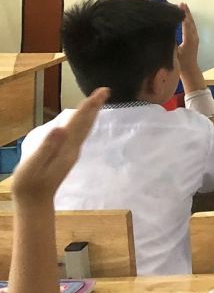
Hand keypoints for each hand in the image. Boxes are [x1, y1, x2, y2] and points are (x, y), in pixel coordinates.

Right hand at [11, 88, 106, 205]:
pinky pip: (78, 134)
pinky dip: (82, 123)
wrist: (35, 202)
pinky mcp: (66, 156)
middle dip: (94, 107)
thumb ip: (47, 147)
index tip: (101, 92)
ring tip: (96, 101)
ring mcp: (70, 153)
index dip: (89, 106)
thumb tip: (60, 128)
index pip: (79, 122)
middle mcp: (73, 149)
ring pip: (84, 129)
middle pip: (86, 124)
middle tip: (104, 91)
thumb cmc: (30, 183)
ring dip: (90, 114)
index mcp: (66, 148)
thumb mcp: (34, 164)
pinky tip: (81, 121)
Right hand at [176, 3, 201, 73]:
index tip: (180, 6)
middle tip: (181, 3)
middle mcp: (194, 37)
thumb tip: (167, 31)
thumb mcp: (173, 52)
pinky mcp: (194, 40)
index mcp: (189, 39)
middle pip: (190, 22)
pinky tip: (185, 18)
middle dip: (186, 13)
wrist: (190, 70)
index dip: (183, 15)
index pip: (186, 24)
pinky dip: (188, 21)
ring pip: (192, 24)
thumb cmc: (180, 63)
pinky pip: (192, 27)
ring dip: (187, 16)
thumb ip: (171, 42)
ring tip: (183, 7)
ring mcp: (195, 38)